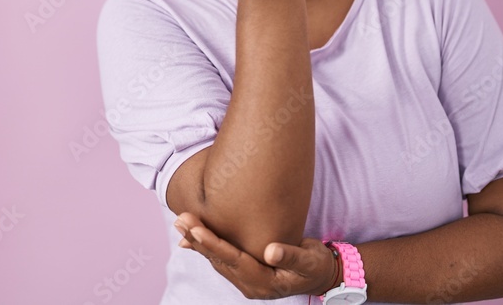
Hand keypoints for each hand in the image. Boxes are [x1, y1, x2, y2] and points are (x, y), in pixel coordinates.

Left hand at [173, 212, 336, 299]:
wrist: (321, 275)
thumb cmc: (316, 266)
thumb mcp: (309, 261)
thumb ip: (291, 256)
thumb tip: (270, 251)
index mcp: (264, 283)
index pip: (233, 261)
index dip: (213, 244)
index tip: (196, 228)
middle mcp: (251, 285)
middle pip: (220, 260)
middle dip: (198, 239)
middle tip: (180, 219)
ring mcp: (246, 280)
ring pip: (217, 259)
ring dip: (198, 240)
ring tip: (182, 221)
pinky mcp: (245, 271)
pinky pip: (222, 258)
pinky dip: (206, 245)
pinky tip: (191, 236)